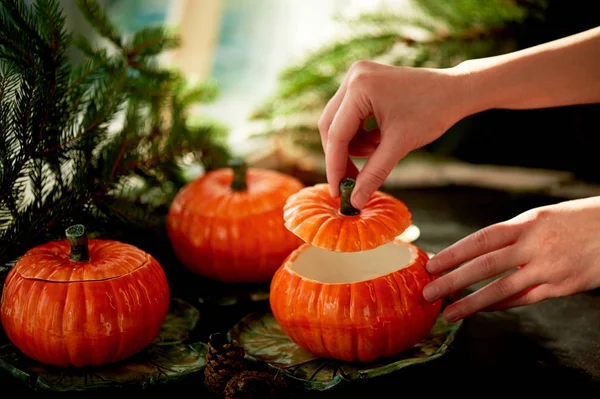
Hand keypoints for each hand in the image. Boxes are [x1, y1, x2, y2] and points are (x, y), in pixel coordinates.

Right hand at [318, 60, 466, 207]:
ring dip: (351, 145)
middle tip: (351, 182)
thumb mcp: (399, 146)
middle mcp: (354, 77)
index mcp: (360, 87)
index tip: (338, 191)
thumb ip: (373, 173)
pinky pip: (348, 115)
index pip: (336, 133)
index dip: (335, 166)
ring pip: (338, 122)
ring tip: (376, 153)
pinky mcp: (363, 82)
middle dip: (340, 156)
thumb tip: (355, 201)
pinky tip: (378, 141)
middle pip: (330, 126)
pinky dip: (358, 134)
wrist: (455, 91)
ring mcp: (357, 77)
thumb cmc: (432, 113)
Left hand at [423, 196, 599, 321]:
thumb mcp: (540, 218)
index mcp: (526, 224)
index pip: (480, 240)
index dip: (453, 254)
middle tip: (428, 293)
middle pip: (485, 266)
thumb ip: (511, 235)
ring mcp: (548, 268)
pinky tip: (483, 309)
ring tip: (449, 312)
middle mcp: (534, 246)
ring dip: (472, 302)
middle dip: (452, 280)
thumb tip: (476, 253)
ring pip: (502, 289)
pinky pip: (524, 299)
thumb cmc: (575, 220)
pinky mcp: (562, 286)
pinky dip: (501, 305)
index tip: (431, 265)